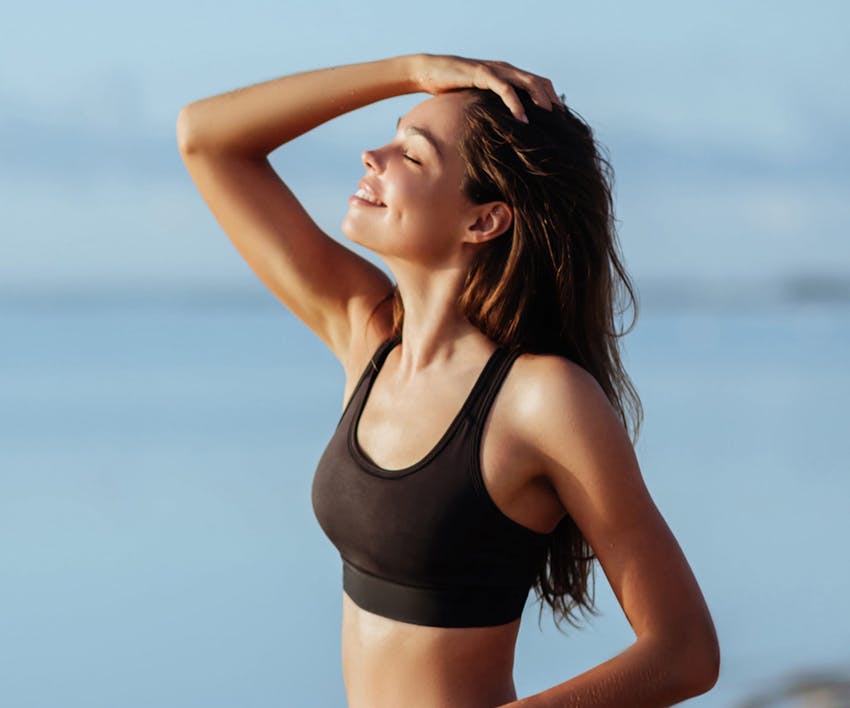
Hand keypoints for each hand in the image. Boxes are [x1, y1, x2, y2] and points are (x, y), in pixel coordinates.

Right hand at [412, 53, 563, 122]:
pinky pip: (505, 89)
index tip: (558, 118)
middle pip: (538, 81)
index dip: (550, 97)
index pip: (537, 83)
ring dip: (540, 99)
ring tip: (548, 117)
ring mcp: (496, 70)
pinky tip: (522, 118)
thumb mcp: (479, 98)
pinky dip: (516, 103)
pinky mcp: (483, 74)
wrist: (431, 72)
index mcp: (507, 74)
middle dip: (552, 99)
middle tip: (561, 120)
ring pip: (527, 82)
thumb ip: (493, 105)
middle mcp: (506, 69)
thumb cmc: (454, 88)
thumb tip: (503, 126)